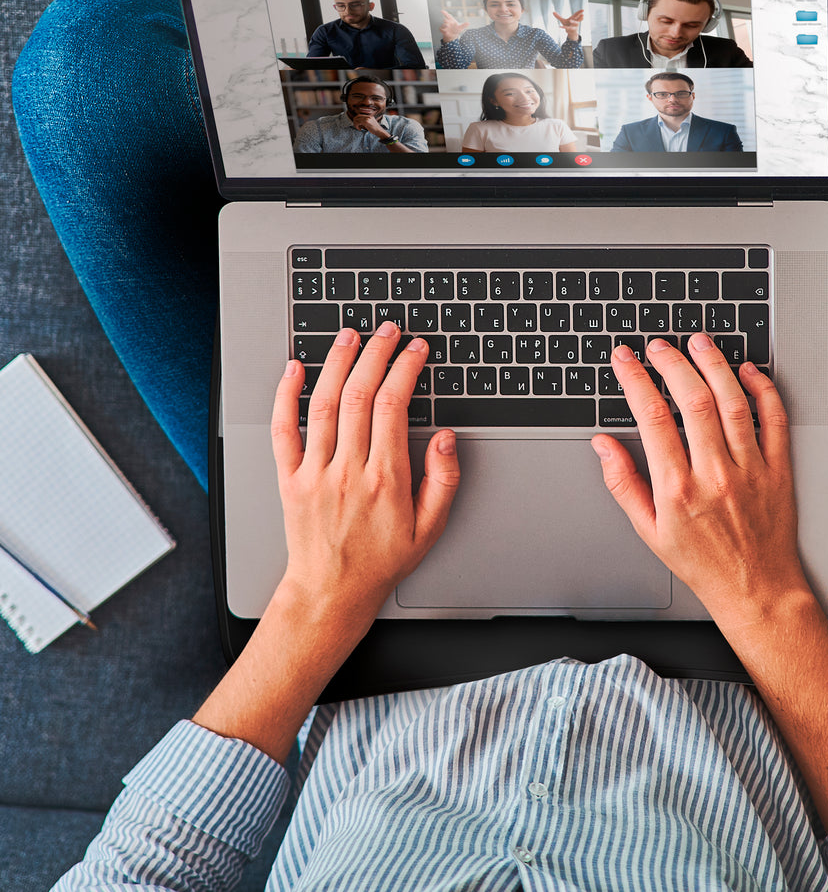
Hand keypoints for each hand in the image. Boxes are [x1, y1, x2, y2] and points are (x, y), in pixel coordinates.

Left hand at [271, 324, 460, 629]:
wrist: (331, 593)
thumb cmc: (381, 561)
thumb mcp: (430, 528)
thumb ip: (444, 479)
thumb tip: (448, 437)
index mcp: (385, 479)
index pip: (393, 406)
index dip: (406, 369)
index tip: (417, 350)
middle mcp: (348, 470)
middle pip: (359, 394)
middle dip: (377, 353)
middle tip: (388, 330)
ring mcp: (315, 472)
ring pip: (323, 404)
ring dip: (337, 362)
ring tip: (350, 334)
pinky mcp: (290, 478)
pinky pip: (283, 430)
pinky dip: (286, 394)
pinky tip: (294, 368)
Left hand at [348, 110, 387, 137]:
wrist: (379, 131)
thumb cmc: (374, 128)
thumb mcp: (369, 122)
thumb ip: (364, 120)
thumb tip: (356, 120)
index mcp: (368, 114)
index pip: (359, 115)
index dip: (356, 120)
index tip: (358, 125)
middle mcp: (367, 115)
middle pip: (357, 116)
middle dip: (355, 122)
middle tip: (357, 126)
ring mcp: (366, 118)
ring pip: (356, 119)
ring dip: (355, 125)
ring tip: (358, 128)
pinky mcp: (366, 121)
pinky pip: (357, 123)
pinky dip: (357, 126)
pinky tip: (360, 129)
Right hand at [440, 9, 468, 41]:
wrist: (453, 36)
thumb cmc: (456, 30)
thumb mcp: (460, 28)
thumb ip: (464, 25)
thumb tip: (468, 23)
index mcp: (451, 20)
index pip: (447, 15)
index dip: (444, 13)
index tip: (441, 11)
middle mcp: (447, 22)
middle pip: (445, 20)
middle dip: (446, 21)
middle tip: (449, 24)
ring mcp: (444, 25)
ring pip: (443, 24)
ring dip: (445, 26)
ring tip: (447, 28)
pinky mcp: (442, 29)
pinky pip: (441, 28)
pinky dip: (443, 30)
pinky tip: (446, 31)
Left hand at [553, 8, 583, 38]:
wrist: (570, 33)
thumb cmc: (567, 25)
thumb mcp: (562, 20)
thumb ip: (558, 16)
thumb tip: (553, 12)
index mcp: (574, 18)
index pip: (577, 15)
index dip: (580, 12)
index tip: (583, 10)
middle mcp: (575, 22)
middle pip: (578, 19)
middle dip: (580, 17)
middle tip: (583, 15)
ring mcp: (574, 26)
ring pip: (574, 24)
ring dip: (573, 22)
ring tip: (570, 21)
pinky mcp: (571, 30)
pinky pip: (568, 28)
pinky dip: (564, 27)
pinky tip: (560, 26)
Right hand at [592, 333, 809, 620]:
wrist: (756, 591)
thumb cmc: (702, 563)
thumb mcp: (648, 531)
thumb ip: (622, 483)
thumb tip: (603, 444)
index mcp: (677, 489)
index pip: (651, 416)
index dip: (634, 379)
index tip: (625, 359)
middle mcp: (714, 474)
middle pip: (692, 400)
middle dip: (672, 363)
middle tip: (659, 346)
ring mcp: (749, 470)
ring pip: (732, 402)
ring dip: (714, 364)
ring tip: (698, 342)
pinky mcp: (777, 470)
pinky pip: (774, 420)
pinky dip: (763, 389)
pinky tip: (748, 371)